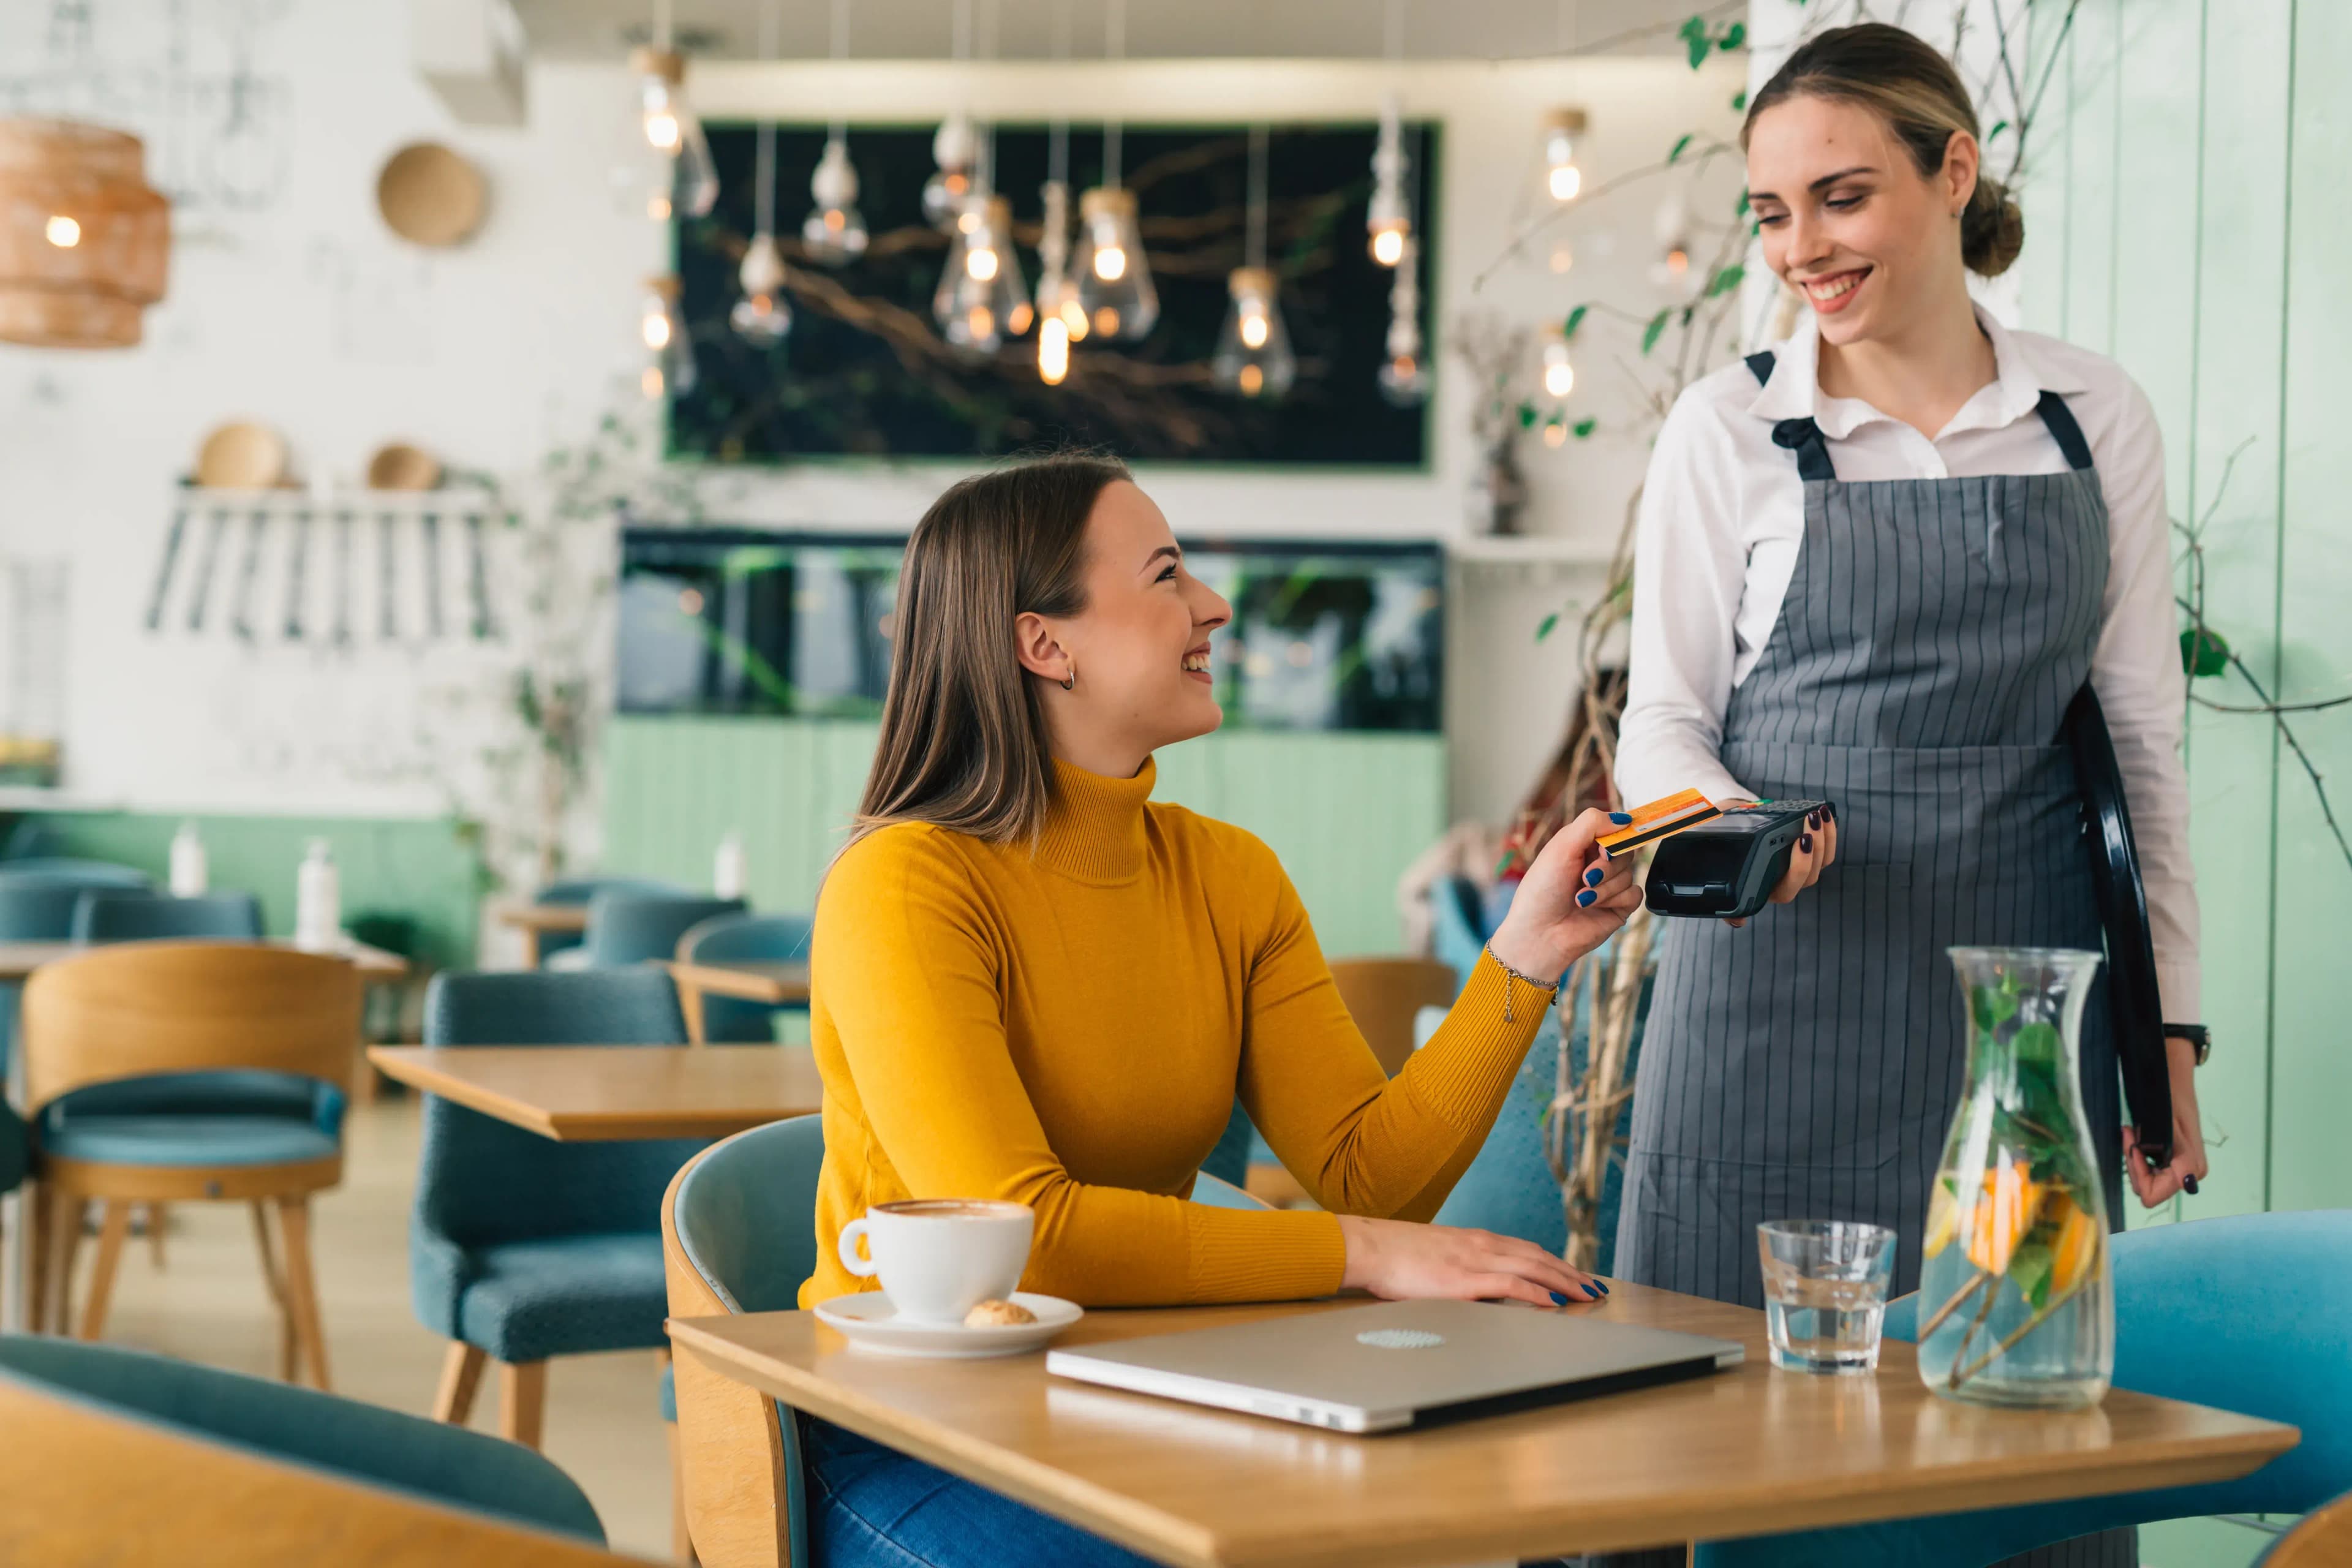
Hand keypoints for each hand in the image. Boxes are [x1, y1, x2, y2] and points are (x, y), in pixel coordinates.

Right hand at [1336, 1215, 1607, 1306]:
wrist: (1369, 1247)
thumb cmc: (1395, 1255)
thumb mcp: (1436, 1256)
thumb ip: (1461, 1267)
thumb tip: (1478, 1286)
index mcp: (1475, 1240)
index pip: (1527, 1249)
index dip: (1556, 1262)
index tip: (1576, 1274)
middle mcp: (1482, 1245)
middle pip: (1539, 1257)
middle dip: (1571, 1272)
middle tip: (1596, 1286)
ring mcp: (1475, 1260)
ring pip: (1534, 1267)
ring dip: (1565, 1281)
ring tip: (1588, 1294)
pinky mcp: (1465, 1280)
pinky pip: (1512, 1285)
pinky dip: (1538, 1292)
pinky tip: (1555, 1302)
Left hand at [1487, 808, 1642, 978]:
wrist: (1541, 934)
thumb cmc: (1542, 890)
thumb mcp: (1562, 847)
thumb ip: (1592, 824)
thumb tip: (1624, 818)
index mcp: (1582, 845)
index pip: (1613, 829)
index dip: (1615, 836)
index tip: (1604, 849)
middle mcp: (1597, 863)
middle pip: (1625, 850)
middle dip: (1606, 866)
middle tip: (1585, 878)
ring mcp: (1609, 885)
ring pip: (1629, 873)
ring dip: (1605, 887)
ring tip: (1580, 899)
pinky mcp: (1619, 907)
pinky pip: (1634, 893)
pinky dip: (1615, 899)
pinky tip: (1594, 908)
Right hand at [1722, 801, 1839, 927]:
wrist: (1731, 831)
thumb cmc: (1727, 851)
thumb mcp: (1719, 868)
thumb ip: (1726, 895)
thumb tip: (1736, 922)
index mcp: (1768, 891)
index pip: (1790, 887)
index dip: (1800, 865)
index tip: (1801, 839)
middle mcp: (1787, 883)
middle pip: (1811, 873)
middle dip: (1815, 845)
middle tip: (1811, 821)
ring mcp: (1801, 868)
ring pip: (1823, 861)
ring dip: (1825, 836)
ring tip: (1818, 813)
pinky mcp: (1810, 853)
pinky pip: (1827, 849)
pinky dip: (1829, 831)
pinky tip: (1824, 813)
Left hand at [2125, 1035, 2209, 1205]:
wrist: (2170, 1079)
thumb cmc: (2168, 1099)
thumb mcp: (2170, 1128)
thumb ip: (2180, 1158)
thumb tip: (2189, 1183)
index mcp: (2190, 1169)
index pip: (2152, 1194)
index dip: (2139, 1173)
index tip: (2134, 1147)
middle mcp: (2187, 1173)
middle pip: (2147, 1187)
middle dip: (2134, 1163)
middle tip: (2130, 1134)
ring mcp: (2180, 1168)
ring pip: (2145, 1178)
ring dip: (2135, 1156)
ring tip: (2134, 1131)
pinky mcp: (2173, 1160)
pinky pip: (2148, 1167)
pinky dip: (2138, 1153)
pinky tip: (2137, 1134)